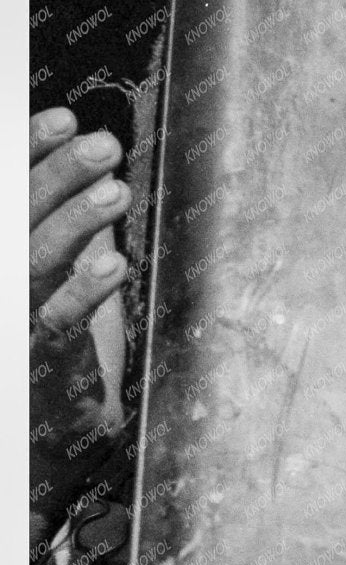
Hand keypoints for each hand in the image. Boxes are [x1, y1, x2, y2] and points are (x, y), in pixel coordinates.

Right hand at [31, 109, 130, 548]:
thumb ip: (59, 242)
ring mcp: (6, 316)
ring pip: (32, 256)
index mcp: (0, 259)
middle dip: (53, 173)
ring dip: (75, 219)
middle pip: (12, 215)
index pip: (1, 195)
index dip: (25, 152)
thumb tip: (91, 185)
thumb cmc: (40, 359)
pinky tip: (115, 260)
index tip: (57, 115)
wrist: (27, 448)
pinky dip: (86, 287)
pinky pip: (57, 319)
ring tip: (115, 186)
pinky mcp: (28, 360)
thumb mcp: (47, 294)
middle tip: (98, 140)